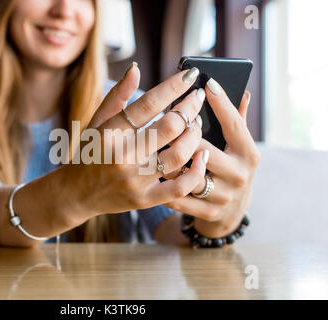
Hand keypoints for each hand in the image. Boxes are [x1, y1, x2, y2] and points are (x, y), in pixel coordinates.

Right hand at [61, 64, 208, 224]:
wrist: (76, 194)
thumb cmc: (88, 152)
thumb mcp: (96, 122)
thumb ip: (117, 95)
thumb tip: (137, 68)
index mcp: (109, 133)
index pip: (148, 104)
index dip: (174, 86)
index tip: (191, 75)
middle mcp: (122, 156)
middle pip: (170, 127)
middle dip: (190, 108)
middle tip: (196, 98)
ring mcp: (134, 180)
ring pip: (179, 155)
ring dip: (194, 135)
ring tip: (196, 124)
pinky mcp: (144, 200)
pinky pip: (180, 187)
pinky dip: (197, 171)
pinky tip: (202, 155)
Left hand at [163, 78, 260, 237]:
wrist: (230, 213)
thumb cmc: (229, 168)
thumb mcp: (238, 147)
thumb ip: (237, 120)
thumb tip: (243, 91)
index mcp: (248, 153)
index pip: (234, 124)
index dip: (220, 103)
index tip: (206, 82)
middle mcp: (240, 175)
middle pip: (204, 148)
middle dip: (182, 134)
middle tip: (163, 117)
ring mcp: (224, 196)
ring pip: (188, 173)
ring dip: (167, 160)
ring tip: (152, 146)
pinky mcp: (208, 212)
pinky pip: (179, 197)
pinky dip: (163, 184)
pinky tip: (150, 173)